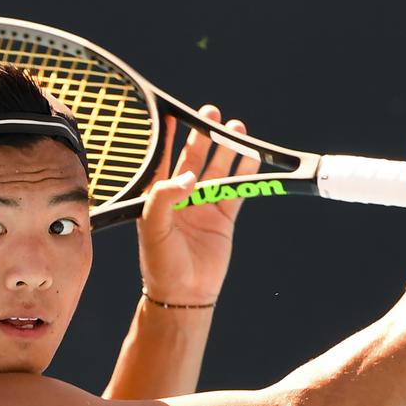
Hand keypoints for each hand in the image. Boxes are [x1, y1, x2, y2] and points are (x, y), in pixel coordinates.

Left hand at [136, 106, 260, 304]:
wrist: (184, 293)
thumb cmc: (160, 261)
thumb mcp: (153, 226)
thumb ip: (165, 197)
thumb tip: (189, 176)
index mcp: (159, 197)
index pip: (163, 159)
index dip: (169, 137)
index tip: (174, 113)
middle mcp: (182, 197)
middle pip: (194, 159)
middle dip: (203, 135)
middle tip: (211, 112)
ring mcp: (204, 206)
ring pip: (218, 170)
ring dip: (226, 150)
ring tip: (236, 128)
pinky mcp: (224, 217)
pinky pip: (237, 189)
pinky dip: (245, 173)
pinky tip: (251, 155)